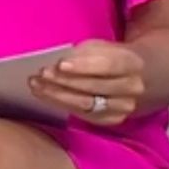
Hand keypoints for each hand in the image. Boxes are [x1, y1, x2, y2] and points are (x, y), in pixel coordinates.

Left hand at [30, 41, 145, 126]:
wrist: (130, 78)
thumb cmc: (108, 58)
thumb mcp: (99, 47)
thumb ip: (82, 54)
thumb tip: (56, 64)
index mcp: (132, 63)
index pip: (107, 65)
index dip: (83, 66)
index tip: (60, 64)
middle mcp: (133, 88)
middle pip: (94, 87)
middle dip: (64, 81)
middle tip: (40, 74)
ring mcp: (123, 107)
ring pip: (86, 104)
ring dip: (57, 94)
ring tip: (36, 85)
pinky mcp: (111, 120)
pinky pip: (82, 114)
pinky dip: (60, 104)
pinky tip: (44, 95)